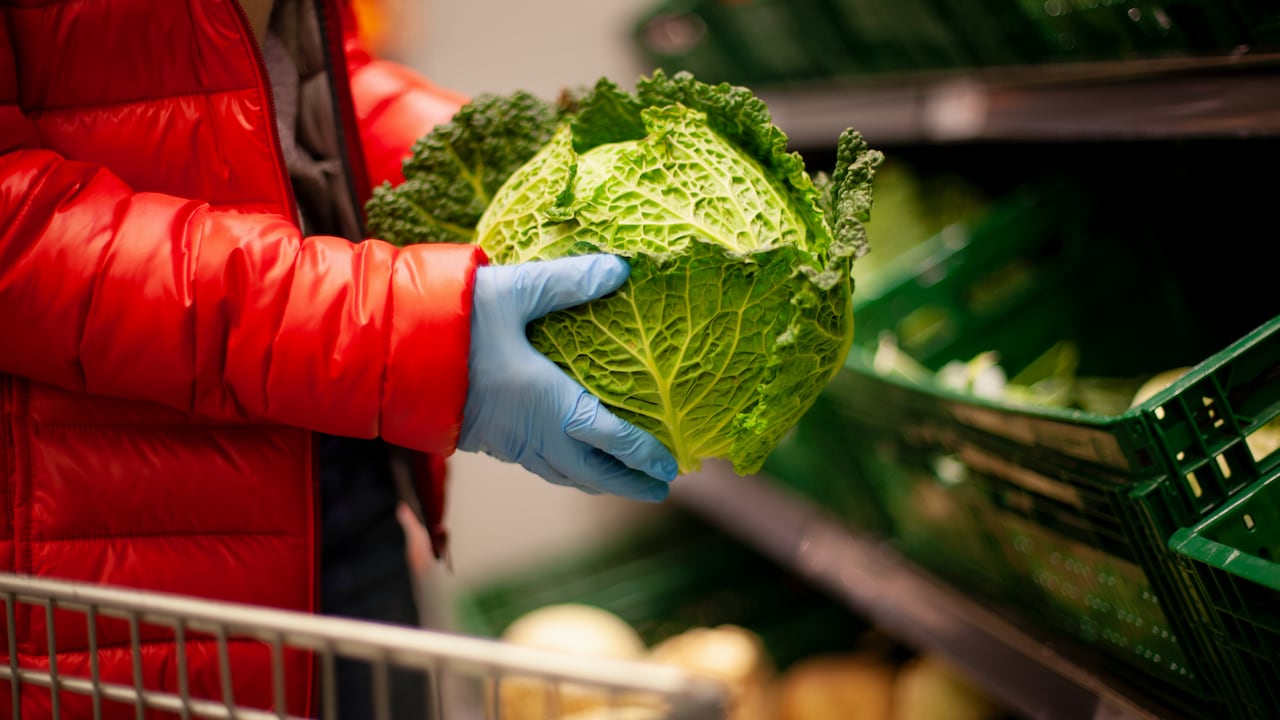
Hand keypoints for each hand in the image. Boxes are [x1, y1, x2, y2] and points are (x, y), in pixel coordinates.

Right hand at [457, 254, 677, 501]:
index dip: (644, 455)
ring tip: (623, 482)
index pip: (611, 438)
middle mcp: (533, 432)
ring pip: (564, 474)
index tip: (671, 468)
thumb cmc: (453, 322)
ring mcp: (509, 442)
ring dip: (597, 481)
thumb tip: (620, 268)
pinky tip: (569, 460)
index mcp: (549, 403)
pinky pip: (539, 466)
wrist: (388, 354)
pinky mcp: (488, 441)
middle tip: (659, 488)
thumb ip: (568, 281)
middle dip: (628, 483)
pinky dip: (566, 470)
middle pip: (592, 473)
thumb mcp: (513, 291)